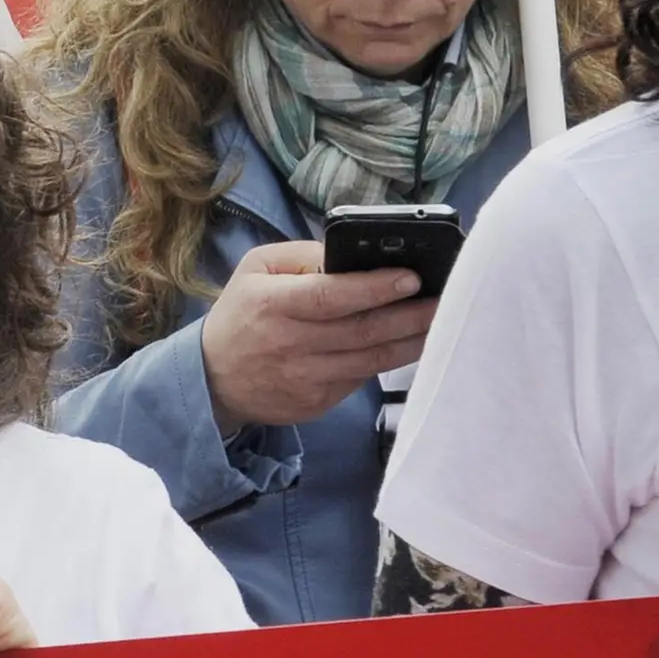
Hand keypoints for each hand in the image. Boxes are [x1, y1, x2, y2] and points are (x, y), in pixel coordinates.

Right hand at [197, 240, 435, 433]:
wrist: (213, 380)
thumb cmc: (240, 315)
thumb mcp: (256, 269)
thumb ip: (302, 255)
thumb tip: (352, 254)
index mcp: (272, 304)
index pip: (331, 296)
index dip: (374, 288)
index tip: (411, 278)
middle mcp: (289, 344)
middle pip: (362, 330)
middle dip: (410, 314)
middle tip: (444, 299)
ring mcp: (304, 378)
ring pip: (370, 360)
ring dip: (411, 341)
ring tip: (440, 321)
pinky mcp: (316, 403)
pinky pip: (360, 379)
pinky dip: (388, 361)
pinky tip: (409, 344)